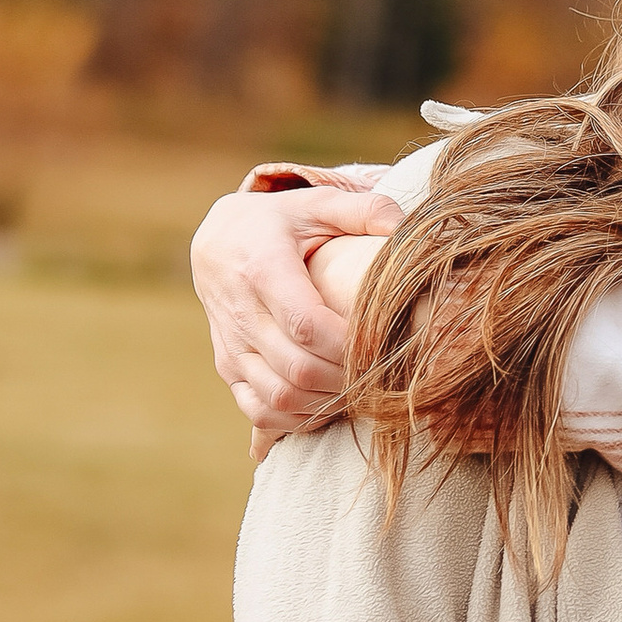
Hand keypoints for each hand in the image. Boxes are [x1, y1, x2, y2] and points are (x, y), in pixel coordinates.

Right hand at [190, 182, 398, 443]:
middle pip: (298, 369)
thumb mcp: (317, 203)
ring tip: (362, 387)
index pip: (307, 325)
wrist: (217, 241)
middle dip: (348, 378)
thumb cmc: (280, 222)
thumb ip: (365, 209)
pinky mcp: (227, 367)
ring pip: (279, 397)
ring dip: (328, 402)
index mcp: (263, 270)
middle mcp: (241, 313)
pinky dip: (298, 418)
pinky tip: (329, 402)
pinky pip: (259, 410)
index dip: (350, 346)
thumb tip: (405, 227)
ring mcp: (231, 346)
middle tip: (384, 372)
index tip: (385, 345)